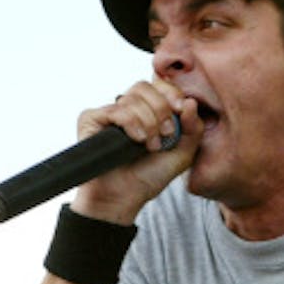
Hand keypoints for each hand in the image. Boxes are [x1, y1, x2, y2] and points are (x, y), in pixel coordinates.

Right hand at [71, 80, 202, 224]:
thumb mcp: (182, 154)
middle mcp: (125, 108)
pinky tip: (136, 140)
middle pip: (145, 86)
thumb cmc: (148, 177)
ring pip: (132, 98)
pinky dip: (131, 123)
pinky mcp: (90, 119)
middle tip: (166, 133)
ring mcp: (107, 113)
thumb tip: (191, 102)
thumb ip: (193, 129)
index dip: (172, 92)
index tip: (181, 109)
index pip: (158, 84)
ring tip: (150, 145)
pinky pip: (116, 110)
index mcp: (146, 110)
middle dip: (161, 109)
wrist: (123, 198)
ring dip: (148, 122)